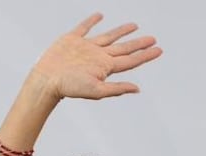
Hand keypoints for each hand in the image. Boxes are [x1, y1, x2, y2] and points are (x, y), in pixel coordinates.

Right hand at [30, 13, 161, 100]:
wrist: (47, 79)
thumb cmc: (69, 87)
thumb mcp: (96, 90)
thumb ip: (116, 89)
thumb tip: (137, 89)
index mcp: (105, 67)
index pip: (130, 60)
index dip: (145, 55)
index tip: (159, 50)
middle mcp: (98, 56)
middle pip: (123, 48)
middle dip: (138, 44)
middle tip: (153, 39)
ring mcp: (86, 47)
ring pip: (109, 37)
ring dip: (122, 31)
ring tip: (134, 26)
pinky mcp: (73, 40)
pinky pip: (85, 27)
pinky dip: (92, 21)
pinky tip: (100, 16)